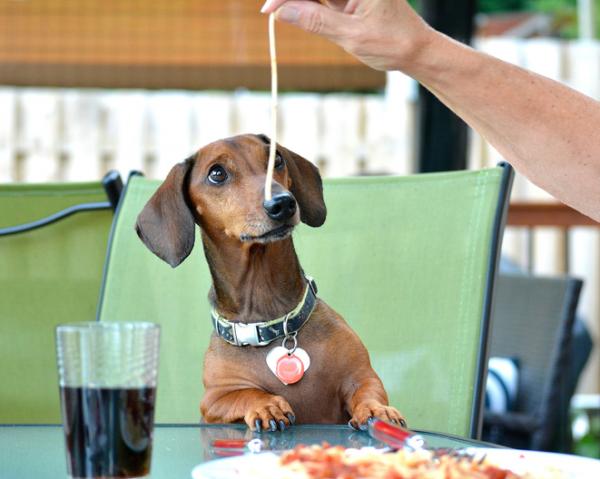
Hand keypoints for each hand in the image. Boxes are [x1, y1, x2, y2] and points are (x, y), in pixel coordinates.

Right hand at [260, 0, 434, 70]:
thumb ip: (316, 21)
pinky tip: (291, 11)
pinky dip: (306, 5)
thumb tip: (282, 11)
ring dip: (296, 2)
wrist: (416, 50)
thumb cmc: (392, 43)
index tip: (269, 9)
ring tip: (275, 12)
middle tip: (269, 10)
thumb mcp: (352, 35)